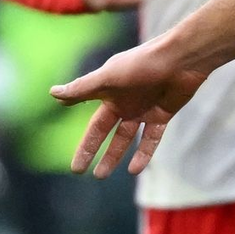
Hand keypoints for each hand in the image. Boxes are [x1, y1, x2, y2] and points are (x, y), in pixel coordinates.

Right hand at [52, 42, 207, 176]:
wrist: (181, 59)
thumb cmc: (143, 63)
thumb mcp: (109, 76)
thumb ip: (83, 88)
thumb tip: (52, 93)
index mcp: (110, 95)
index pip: (93, 125)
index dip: (84, 142)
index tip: (73, 160)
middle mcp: (126, 103)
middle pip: (107, 133)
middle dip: (94, 151)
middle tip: (81, 173)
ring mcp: (145, 110)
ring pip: (127, 138)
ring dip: (115, 155)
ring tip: (102, 175)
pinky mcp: (164, 113)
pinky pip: (152, 138)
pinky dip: (144, 153)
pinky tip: (134, 170)